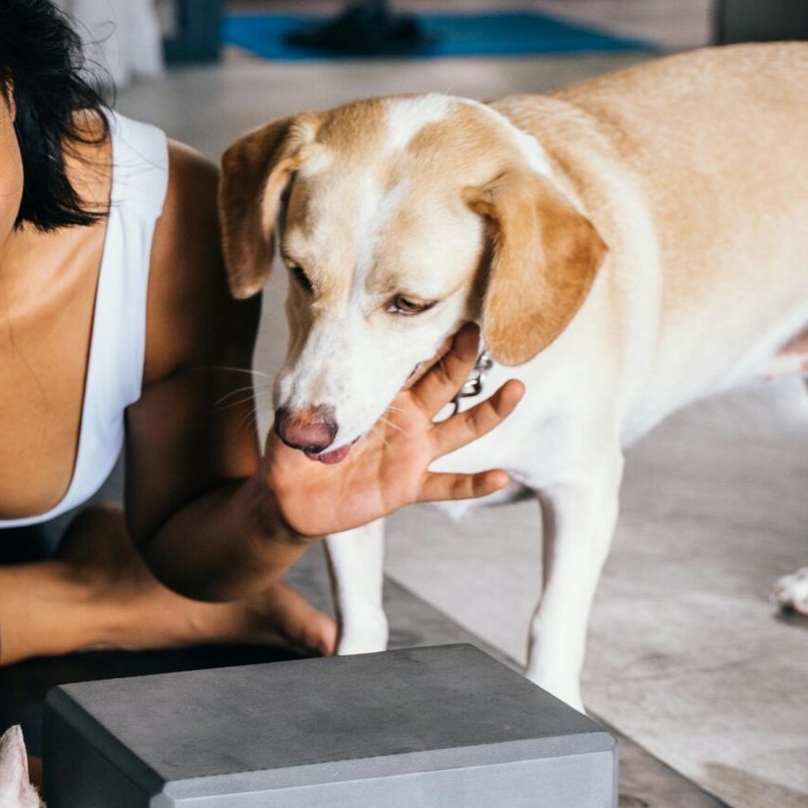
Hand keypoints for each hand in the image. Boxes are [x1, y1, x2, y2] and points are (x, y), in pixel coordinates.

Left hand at [261, 324, 523, 541]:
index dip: (430, 339)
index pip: (413, 362)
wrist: (290, 497)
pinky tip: (500, 477)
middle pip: (444, 384)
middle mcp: (407, 420)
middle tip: (477, 332)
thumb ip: (310, 393)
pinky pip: (448, 485)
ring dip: (490, 411)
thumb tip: (309, 372)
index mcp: (382, 395)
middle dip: (461, 358)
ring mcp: (413, 453)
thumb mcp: (299, 413)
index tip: (449, 311)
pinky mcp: (408, 486)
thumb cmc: (296, 447)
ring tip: (516, 389)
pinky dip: (475, 484)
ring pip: (461, 429)